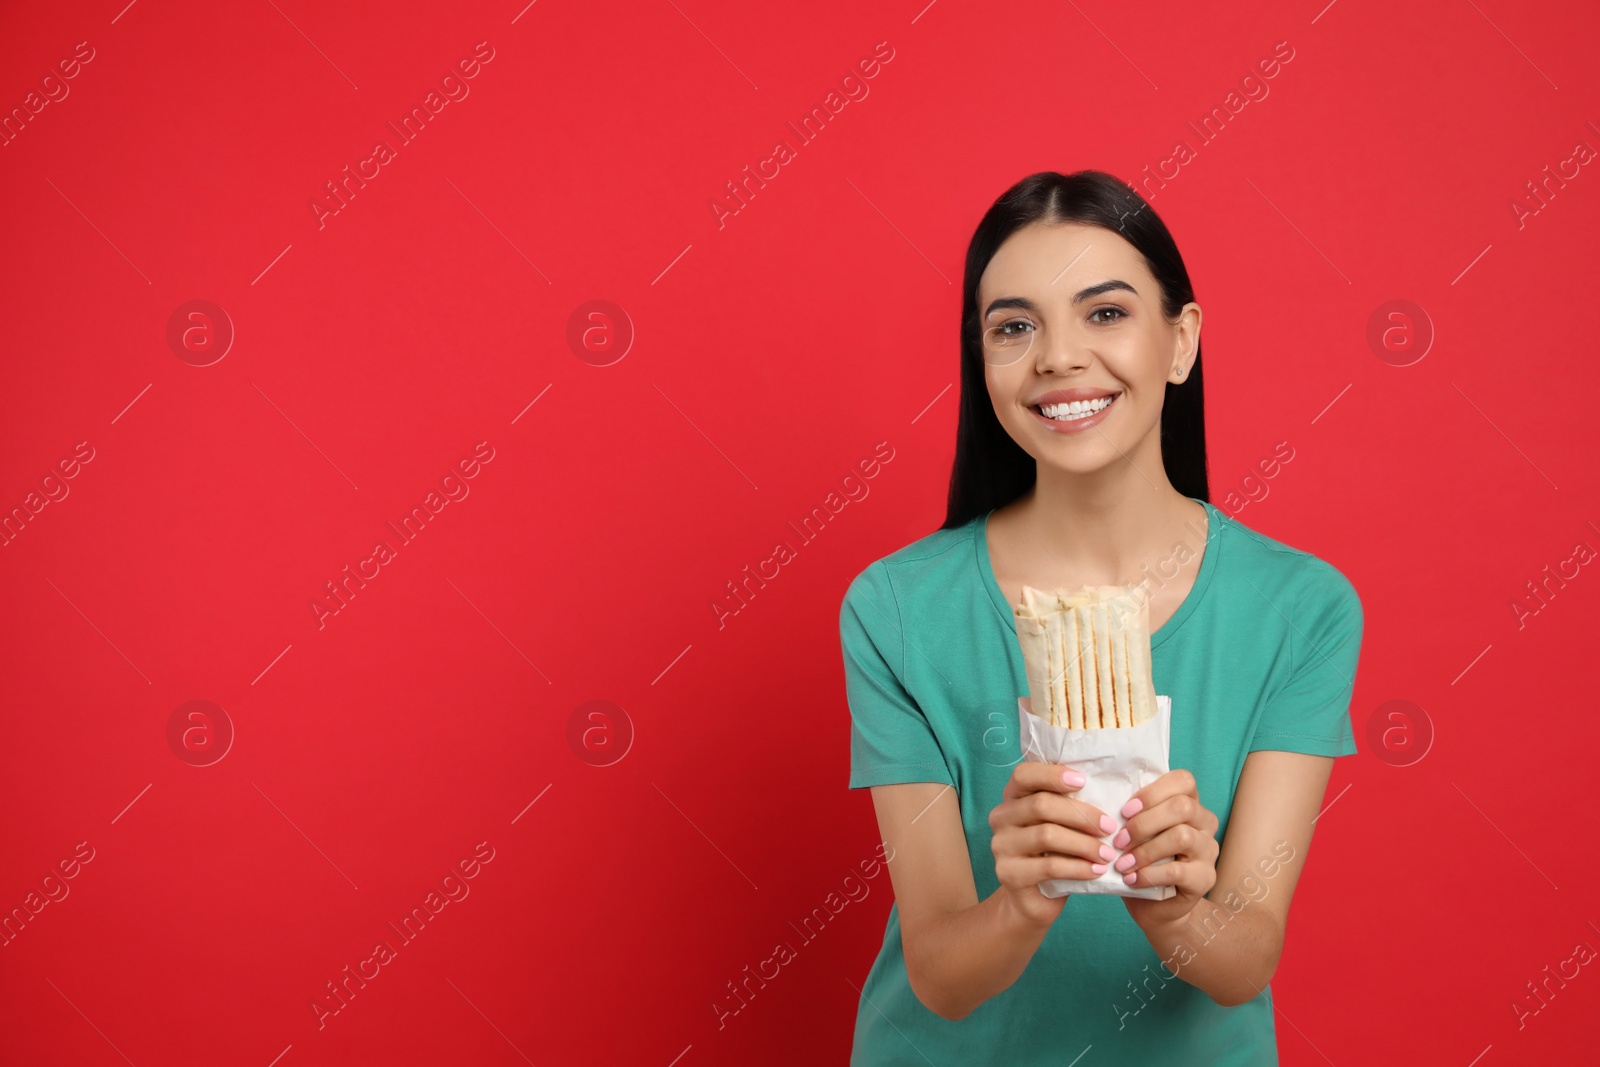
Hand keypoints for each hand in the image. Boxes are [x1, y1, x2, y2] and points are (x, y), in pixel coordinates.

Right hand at [988, 761, 1116, 927]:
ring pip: (1047, 835)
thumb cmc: (1052, 854)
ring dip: (1084, 844)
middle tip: (1110, 827)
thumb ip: (1068, 805)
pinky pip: (1049, 866)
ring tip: (1107, 854)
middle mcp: (1001, 818)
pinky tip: (1096, 871)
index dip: (1052, 774)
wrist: (1033, 899)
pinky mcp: (1009, 874)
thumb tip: (1108, 790)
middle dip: (1082, 815)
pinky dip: (1078, 868)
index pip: (1023, 774)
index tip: (1083, 781)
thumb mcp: (1058, 825)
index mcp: (1012, 798)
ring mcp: (1001, 846)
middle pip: (1040, 805)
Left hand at [1114, 768, 1220, 930]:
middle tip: (1119, 840)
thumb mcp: (1136, 832)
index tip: (1125, 811)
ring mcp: (1209, 851)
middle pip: (1182, 807)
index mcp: (1190, 804)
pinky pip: (1177, 871)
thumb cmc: (1141, 861)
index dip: (1152, 792)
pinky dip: (1149, 874)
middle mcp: (1205, 823)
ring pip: (1181, 836)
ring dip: (1145, 850)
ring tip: (1122, 863)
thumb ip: (1131, 813)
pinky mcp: (1205, 878)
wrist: (1155, 907)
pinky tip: (1131, 879)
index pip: (1183, 780)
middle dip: (1144, 822)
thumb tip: (1103, 795)